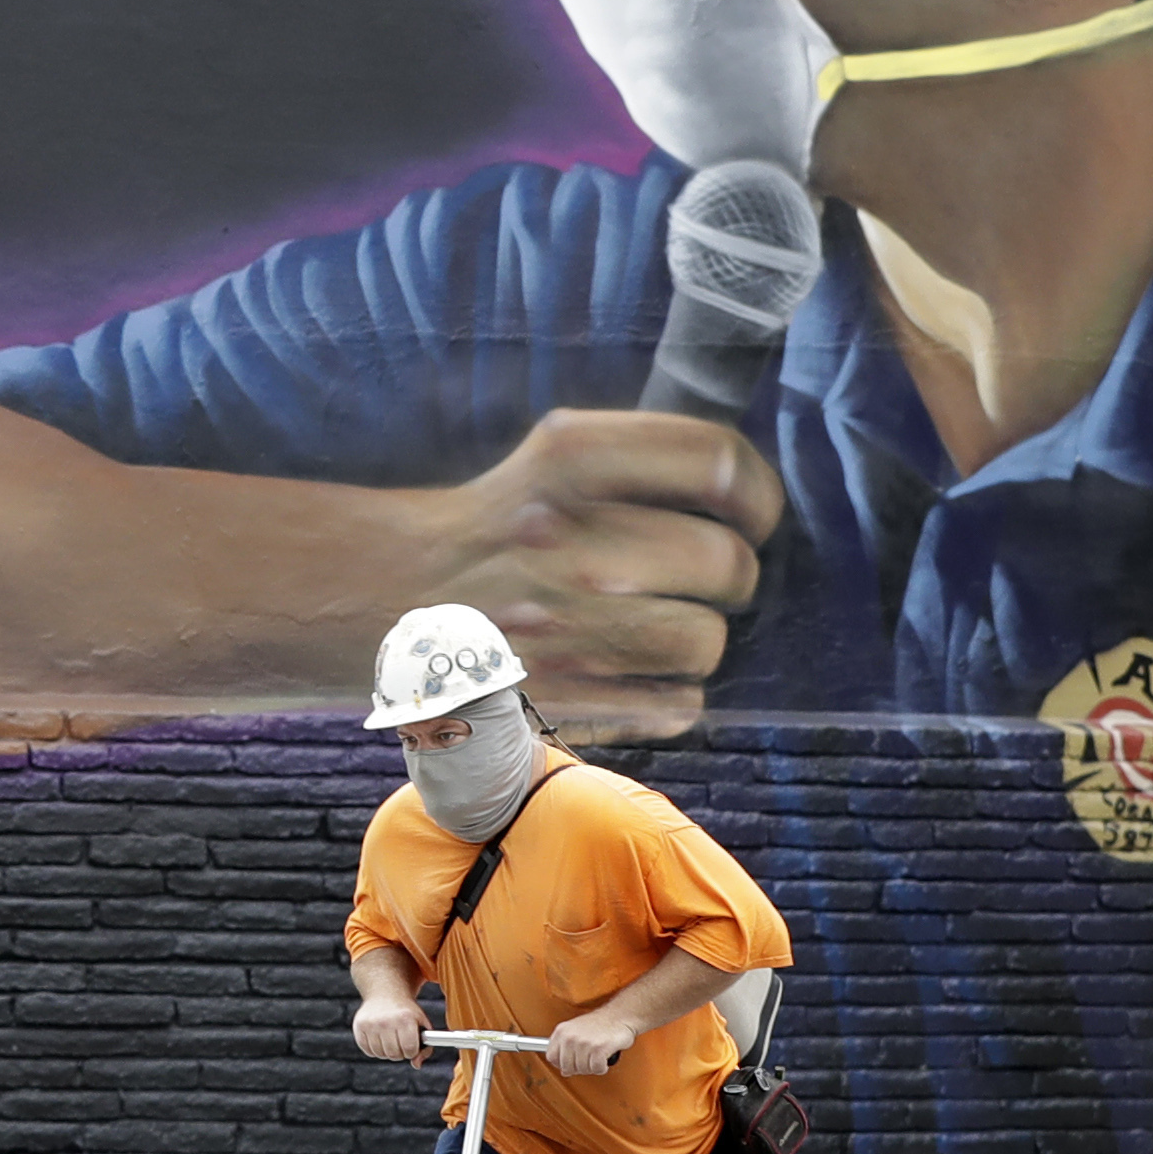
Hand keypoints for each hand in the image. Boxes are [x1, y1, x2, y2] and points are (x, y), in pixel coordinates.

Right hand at [352, 993, 429, 1064]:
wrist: (385, 993)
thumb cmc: (406, 1012)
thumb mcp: (421, 1025)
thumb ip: (425, 1048)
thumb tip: (416, 1065)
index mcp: (406, 1019)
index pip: (409, 1050)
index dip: (412, 1052)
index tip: (411, 1045)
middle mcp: (387, 1021)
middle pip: (394, 1054)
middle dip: (399, 1053)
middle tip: (400, 1043)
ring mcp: (371, 1023)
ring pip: (380, 1054)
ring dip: (387, 1052)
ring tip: (390, 1040)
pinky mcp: (359, 1025)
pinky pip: (368, 1051)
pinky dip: (374, 1049)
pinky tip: (379, 1038)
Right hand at [408, 410, 783, 737]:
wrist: (395, 595)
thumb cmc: (502, 523)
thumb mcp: (560, 450)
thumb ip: (652, 456)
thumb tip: (753, 490)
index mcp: (572, 459)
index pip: (719, 465)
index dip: (757, 494)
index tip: (751, 514)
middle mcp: (573, 538)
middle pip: (728, 562)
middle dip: (731, 573)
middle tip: (701, 576)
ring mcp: (568, 622)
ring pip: (707, 641)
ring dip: (698, 637)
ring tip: (660, 625)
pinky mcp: (565, 694)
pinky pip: (679, 703)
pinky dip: (671, 693)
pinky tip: (635, 670)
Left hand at [547, 1008, 641, 1077]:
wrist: (619, 1015)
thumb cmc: (599, 1024)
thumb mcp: (575, 1031)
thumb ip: (566, 1050)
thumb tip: (564, 1071)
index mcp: (561, 1032)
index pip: (551, 1057)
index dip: (562, 1064)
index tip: (571, 1063)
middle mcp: (570, 1037)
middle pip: (567, 1067)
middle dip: (579, 1068)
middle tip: (588, 1060)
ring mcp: (584, 1043)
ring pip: (582, 1070)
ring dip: (592, 1067)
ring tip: (597, 1057)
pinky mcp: (598, 1049)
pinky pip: (596, 1069)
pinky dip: (602, 1068)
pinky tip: (604, 1059)